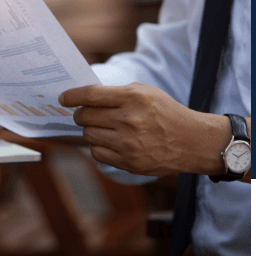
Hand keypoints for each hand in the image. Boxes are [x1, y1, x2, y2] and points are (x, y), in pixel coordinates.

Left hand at [59, 82, 224, 176]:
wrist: (191, 141)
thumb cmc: (166, 112)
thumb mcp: (145, 92)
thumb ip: (117, 92)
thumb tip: (87, 97)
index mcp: (133, 98)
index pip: (91, 95)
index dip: (72, 96)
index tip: (63, 98)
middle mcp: (129, 120)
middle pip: (86, 116)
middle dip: (80, 114)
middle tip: (83, 113)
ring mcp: (128, 144)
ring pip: (88, 135)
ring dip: (88, 130)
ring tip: (99, 127)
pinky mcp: (128, 162)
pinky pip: (97, 153)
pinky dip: (97, 146)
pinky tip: (107, 141)